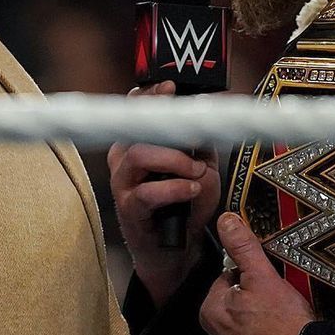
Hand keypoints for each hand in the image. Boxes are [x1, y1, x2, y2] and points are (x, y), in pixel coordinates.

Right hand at [107, 81, 219, 306]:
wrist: (176, 247)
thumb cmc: (186, 201)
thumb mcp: (201, 164)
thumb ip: (202, 139)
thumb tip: (212, 107)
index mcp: (138, 141)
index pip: (134, 108)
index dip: (149, 94)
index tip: (171, 87)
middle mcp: (123, 158)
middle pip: (136, 126)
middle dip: (169, 127)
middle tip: (197, 137)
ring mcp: (123, 183)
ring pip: (138, 155)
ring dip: (174, 160)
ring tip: (196, 172)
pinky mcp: (130, 209)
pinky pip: (148, 192)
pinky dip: (176, 188)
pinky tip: (192, 189)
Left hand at [200, 212, 314, 334]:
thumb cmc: (283, 321)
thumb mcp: (263, 276)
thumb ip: (242, 248)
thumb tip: (225, 219)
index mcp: (209, 312)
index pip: (227, 280)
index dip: (251, 278)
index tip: (270, 284)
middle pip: (236, 305)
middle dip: (255, 301)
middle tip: (280, 304)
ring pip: (247, 327)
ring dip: (262, 323)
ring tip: (285, 322)